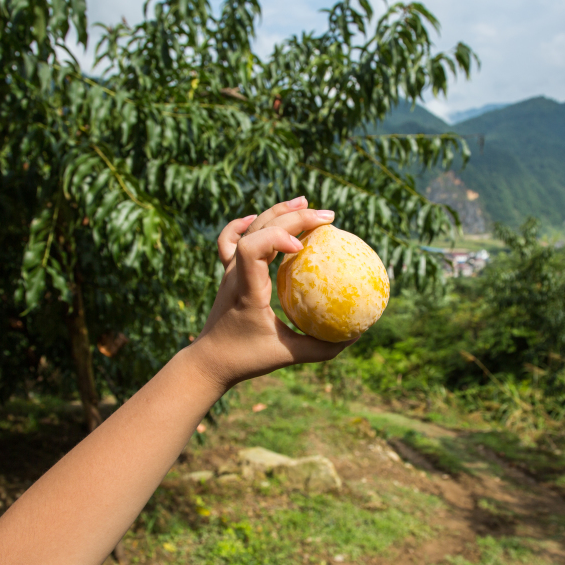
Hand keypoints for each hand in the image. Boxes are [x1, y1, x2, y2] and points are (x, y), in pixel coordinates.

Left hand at [191, 196, 356, 388]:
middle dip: (295, 218)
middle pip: (259, 229)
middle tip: (328, 218)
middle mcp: (235, 274)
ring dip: (278, 212)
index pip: (251, 249)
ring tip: (306, 203)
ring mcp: (229, 271)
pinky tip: (260, 217)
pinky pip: (231, 239)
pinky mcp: (229, 273)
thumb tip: (356, 336)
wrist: (208, 361)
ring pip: (249, 228)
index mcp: (247, 290)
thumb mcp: (287, 356)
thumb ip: (321, 348)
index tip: (302, 246)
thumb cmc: (247, 359)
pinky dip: (245, 223)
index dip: (276, 237)